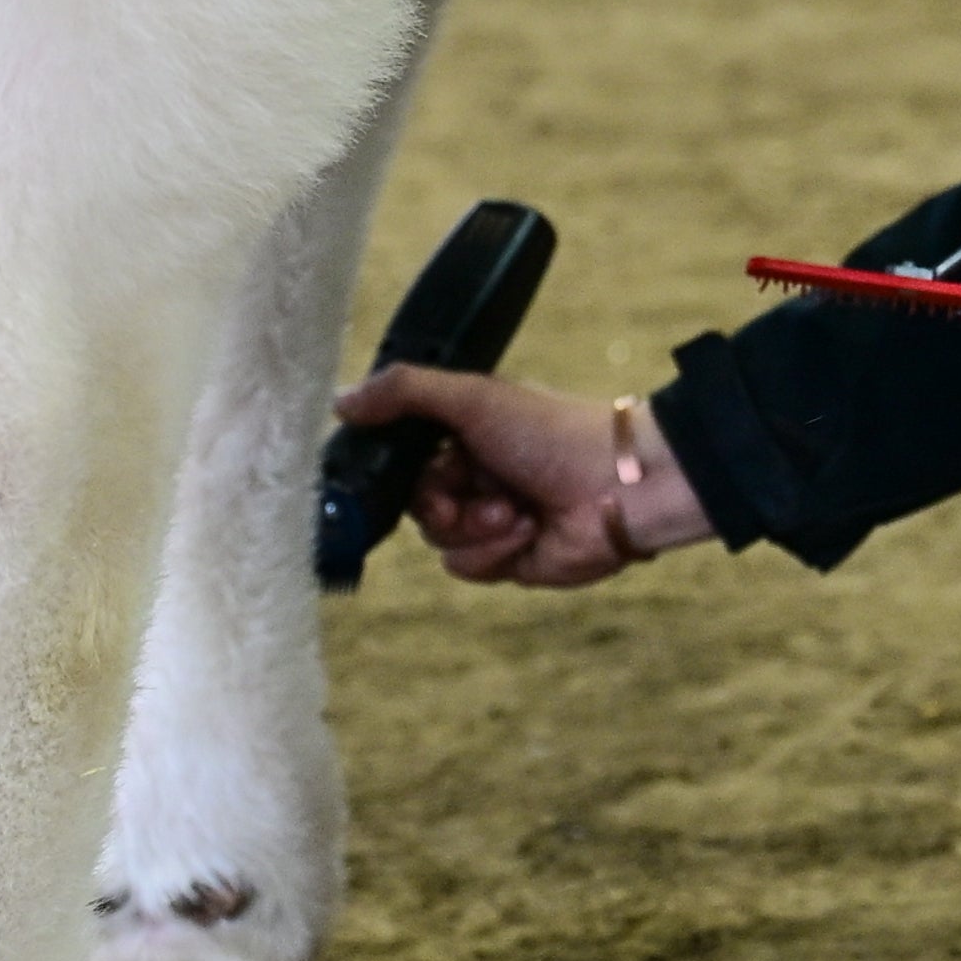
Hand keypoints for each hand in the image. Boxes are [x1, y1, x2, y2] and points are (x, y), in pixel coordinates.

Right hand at [333, 369, 708, 586]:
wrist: (619, 486)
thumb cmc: (553, 432)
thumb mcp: (473, 398)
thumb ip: (405, 393)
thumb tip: (341, 400)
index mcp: (468, 435)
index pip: (405, 458)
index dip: (400, 469)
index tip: (402, 467)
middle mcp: (477, 477)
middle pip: (416, 505)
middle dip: (440, 502)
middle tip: (465, 493)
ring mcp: (492, 521)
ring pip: (439, 540)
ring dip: (474, 527)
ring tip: (515, 510)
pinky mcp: (510, 560)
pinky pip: (467, 567)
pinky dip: (494, 551)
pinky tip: (528, 530)